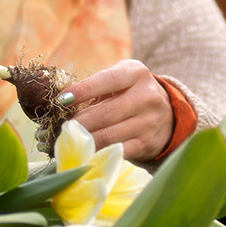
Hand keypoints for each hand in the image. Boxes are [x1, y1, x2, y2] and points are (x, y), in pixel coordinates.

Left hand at [59, 60, 173, 161]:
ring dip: (83, 140)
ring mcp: (148, 122)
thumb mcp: (120, 80)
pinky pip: (116, 151)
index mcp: (135, 73)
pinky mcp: (147, 143)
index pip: (106, 81)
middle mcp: (146, 96)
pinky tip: (83, 153)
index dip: (82, 90)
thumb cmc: (131, 93)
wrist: (168, 115)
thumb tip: (61, 102)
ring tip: (65, 140)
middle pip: (104, 113)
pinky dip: (96, 153)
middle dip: (77, 122)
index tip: (61, 100)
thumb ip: (95, 87)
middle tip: (57, 127)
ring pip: (108, 136)